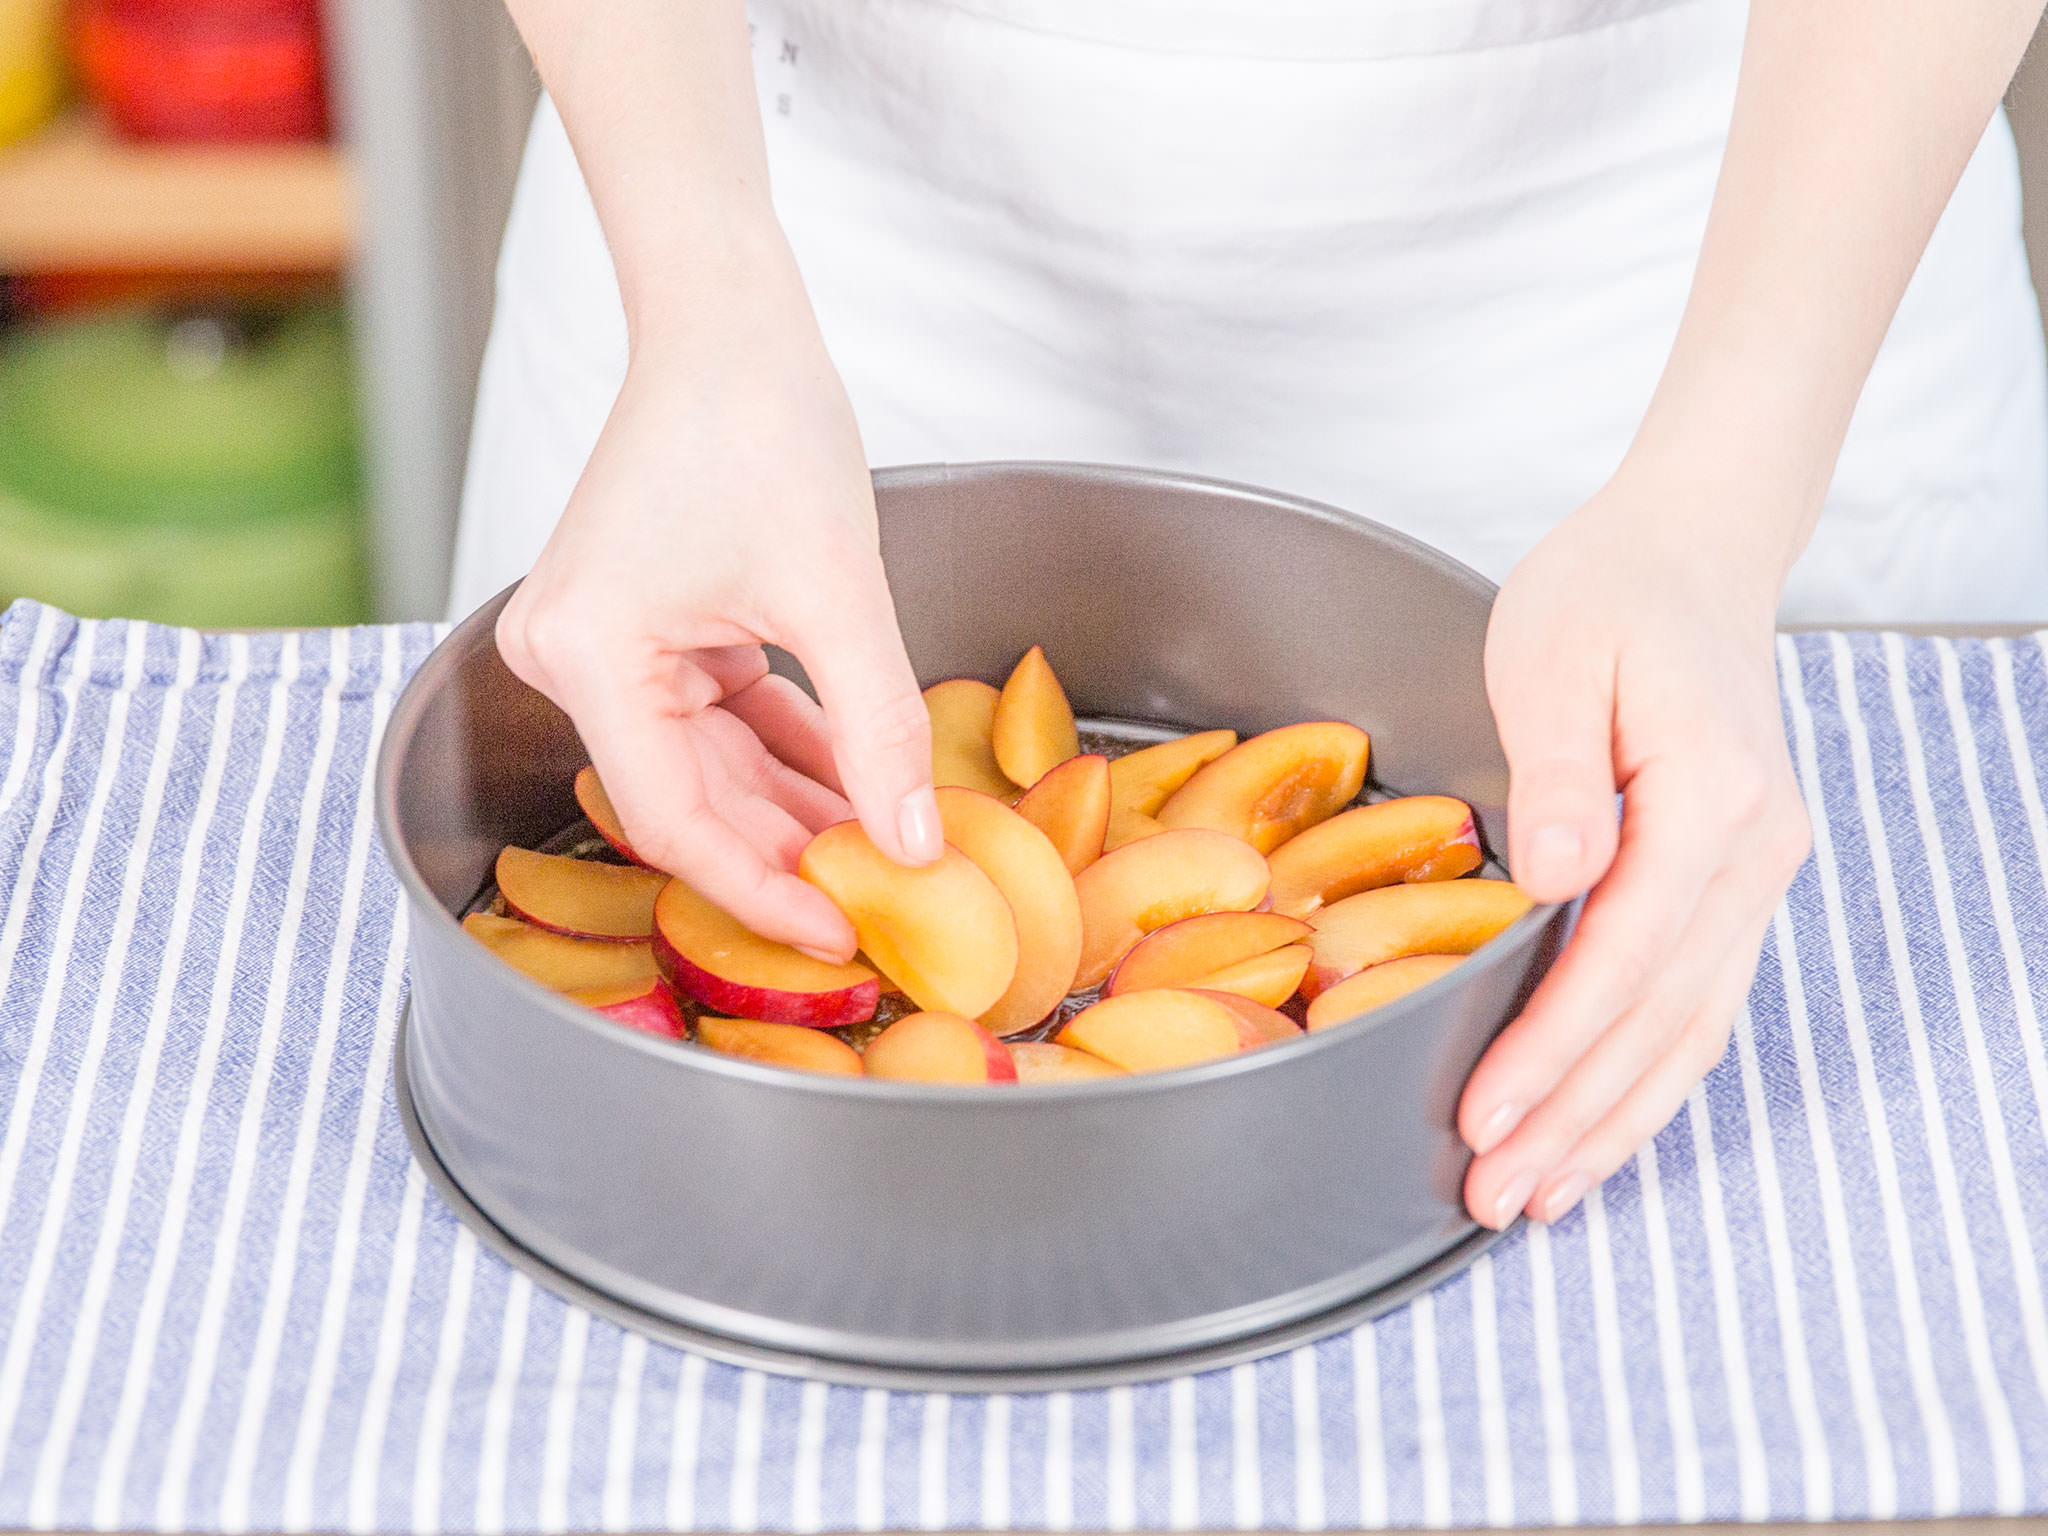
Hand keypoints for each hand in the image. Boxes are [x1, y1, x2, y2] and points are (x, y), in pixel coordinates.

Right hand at [496, 251, 939, 960]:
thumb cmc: (760, 419)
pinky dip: (787, 747)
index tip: (841, 934)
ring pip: (710, 766)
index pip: (674, 819)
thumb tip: (913, 845)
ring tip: (887, 845)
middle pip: (690, 799)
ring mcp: (604, 645)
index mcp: (588, 654)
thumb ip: (877, 729)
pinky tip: (859, 781)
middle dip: (792, 848)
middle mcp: (571, 658)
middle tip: (883, 903)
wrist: (727, 318)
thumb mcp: (837, 591)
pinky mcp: (644, 628)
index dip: (762, 888)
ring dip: (798, 801)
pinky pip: (718, 718)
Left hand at [1457, 470, 1812, 1227]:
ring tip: (1538, 1196)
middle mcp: (1754, 852)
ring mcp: (1757, 874)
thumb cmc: (1610, 592)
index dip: (1550, 1049)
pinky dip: (1647, 1078)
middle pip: (1660, 1023)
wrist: (1691, 551)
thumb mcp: (1554, 659)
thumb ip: (1560, 775)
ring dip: (1612, 1122)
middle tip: (1491, 1197)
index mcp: (1710, 799)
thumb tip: (1560, 880)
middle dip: (1573, 1119)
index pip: (1621, 959)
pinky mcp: (1735, 883)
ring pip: (1690, 1034)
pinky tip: (1598, 1127)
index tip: (1485, 1117)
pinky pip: (1697, 1004)